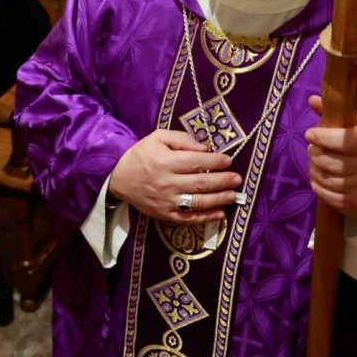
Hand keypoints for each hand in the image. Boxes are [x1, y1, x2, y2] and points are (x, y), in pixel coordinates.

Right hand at [109, 128, 241, 223]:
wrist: (118, 177)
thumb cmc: (142, 154)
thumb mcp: (158, 137)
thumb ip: (182, 140)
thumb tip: (205, 149)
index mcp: (165, 162)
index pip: (196, 162)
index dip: (215, 162)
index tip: (228, 160)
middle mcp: (167, 183)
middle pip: (201, 183)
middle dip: (222, 181)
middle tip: (238, 178)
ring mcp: (166, 202)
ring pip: (198, 202)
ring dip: (219, 199)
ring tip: (233, 195)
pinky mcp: (165, 215)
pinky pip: (189, 219)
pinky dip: (206, 217)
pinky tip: (221, 213)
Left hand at [304, 95, 356, 216]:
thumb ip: (338, 114)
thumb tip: (312, 100)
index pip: (343, 140)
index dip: (322, 137)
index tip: (310, 134)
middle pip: (329, 161)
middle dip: (314, 153)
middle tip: (312, 149)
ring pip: (325, 178)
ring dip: (313, 168)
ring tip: (316, 162)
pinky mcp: (355, 205)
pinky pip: (326, 194)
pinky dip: (317, 184)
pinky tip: (320, 176)